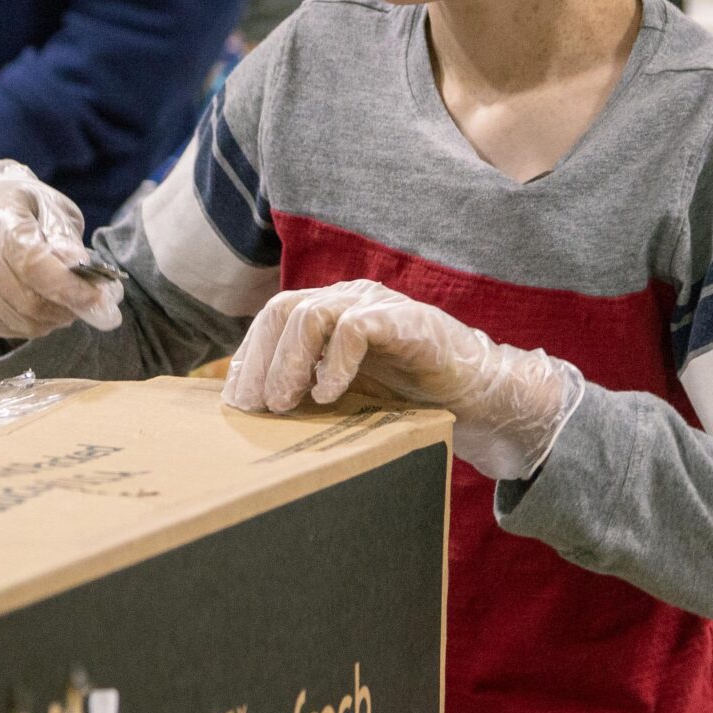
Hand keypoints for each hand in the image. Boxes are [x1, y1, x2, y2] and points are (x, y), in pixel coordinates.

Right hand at [0, 159, 123, 338]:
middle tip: (89, 300)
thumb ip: (67, 241)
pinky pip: (12, 330)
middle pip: (29, 300)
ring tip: (65, 298)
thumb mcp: (54, 209)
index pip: (32, 263)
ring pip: (24, 322)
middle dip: (69, 307)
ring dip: (55, 318)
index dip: (68, 287)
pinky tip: (42, 302)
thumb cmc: (27, 210)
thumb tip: (82, 273)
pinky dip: (37, 324)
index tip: (98, 298)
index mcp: (0, 219)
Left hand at [222, 280, 581, 480]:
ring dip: (288, 362)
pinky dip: (335, 362)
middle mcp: (349, 299)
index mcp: (329, 312)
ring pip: (310, 314)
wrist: (478, 397)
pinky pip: (356, 328)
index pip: (272, 319)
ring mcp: (377, 306)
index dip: (248, 357)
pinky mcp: (406, 321)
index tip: (234, 401)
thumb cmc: (410, 397)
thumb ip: (308, 390)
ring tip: (284, 403)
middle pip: (282, 310)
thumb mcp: (347, 393)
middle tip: (252, 407)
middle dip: (259, 360)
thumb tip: (256, 413)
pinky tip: (330, 395)